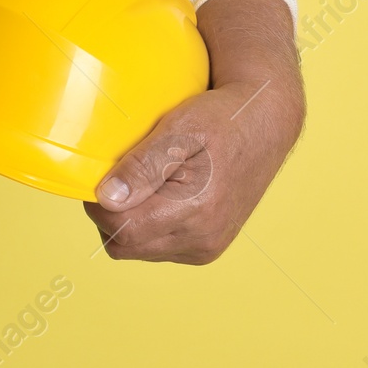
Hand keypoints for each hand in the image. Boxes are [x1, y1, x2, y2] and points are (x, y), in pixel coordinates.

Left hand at [84, 0, 304, 263]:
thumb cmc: (224, 118)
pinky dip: (150, 226)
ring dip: (132, 222)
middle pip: (126, 245)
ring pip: (140, 249)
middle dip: (114, 214)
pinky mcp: (208, 248)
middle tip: (125, 175)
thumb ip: (143, 165)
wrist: (266, 123)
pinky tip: (162, 196)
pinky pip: (160, 247)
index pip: (120, 228)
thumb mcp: (180, 128)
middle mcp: (203, 239)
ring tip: (148, 182)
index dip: (101, 203)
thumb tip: (106, 197)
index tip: (107, 173)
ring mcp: (207, 247)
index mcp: (197, 211)